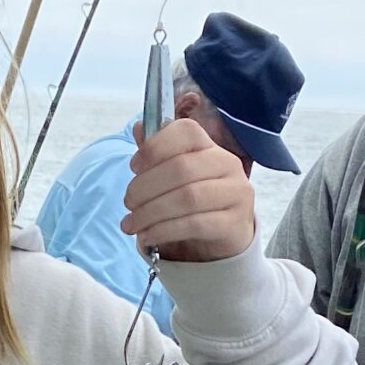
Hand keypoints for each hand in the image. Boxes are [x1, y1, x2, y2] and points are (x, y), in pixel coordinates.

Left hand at [122, 118, 255, 265]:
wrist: (225, 234)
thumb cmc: (195, 200)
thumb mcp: (176, 176)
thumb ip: (158, 153)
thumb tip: (138, 128)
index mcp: (211, 147)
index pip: (187, 132)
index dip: (156, 146)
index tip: (134, 166)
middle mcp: (228, 165)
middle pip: (181, 168)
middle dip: (145, 187)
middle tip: (128, 203)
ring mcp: (236, 194)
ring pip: (187, 198)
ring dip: (151, 213)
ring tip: (131, 224)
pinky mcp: (234, 224)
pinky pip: (194, 224)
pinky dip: (164, 230)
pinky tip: (147, 236)